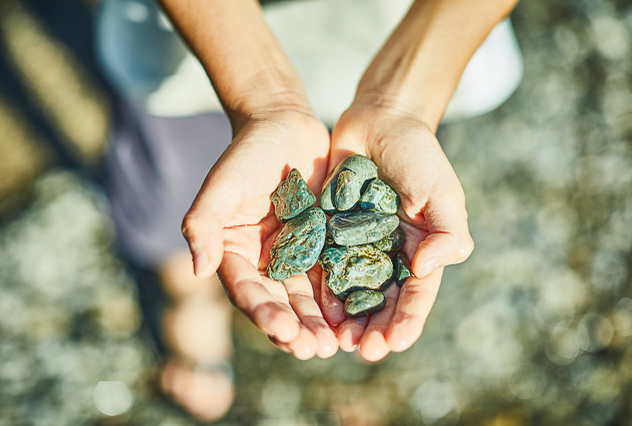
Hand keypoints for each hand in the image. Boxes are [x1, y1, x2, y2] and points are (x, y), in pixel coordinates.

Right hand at [182, 108, 337, 359]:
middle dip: (297, 328)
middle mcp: (264, 261)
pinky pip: (332, 275)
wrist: (284, 127)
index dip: (263, 313)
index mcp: (234, 253)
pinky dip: (341, 297)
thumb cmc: (247, 153)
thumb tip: (198, 269)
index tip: (283, 331)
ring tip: (336, 344)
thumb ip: (203, 223)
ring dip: (320, 323)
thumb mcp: (221, 184)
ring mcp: (295, 255)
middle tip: (316, 350)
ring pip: (307, 297)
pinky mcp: (322, 245)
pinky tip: (357, 314)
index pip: (247, 290)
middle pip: (279, 302)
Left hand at [321, 103, 473, 360]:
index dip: (407, 322)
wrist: (381, 121)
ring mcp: (357, 246)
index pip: (416, 295)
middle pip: (382, 302)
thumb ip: (447, 231)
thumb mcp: (442, 191)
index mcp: (420, 252)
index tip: (394, 344)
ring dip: (345, 319)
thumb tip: (428, 269)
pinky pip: (323, 265)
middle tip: (361, 351)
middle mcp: (388, 256)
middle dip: (374, 329)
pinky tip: (313, 308)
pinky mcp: (328, 233)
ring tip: (335, 342)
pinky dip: (321, 288)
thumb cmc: (419, 155)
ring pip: (351, 292)